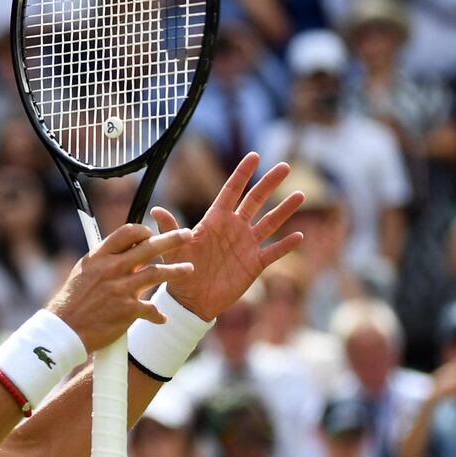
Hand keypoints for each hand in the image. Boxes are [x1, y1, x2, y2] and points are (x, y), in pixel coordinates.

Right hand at [48, 224, 193, 351]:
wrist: (65, 329)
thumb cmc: (72, 301)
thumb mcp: (84, 272)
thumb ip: (104, 261)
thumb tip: (122, 252)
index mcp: (100, 256)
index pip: (127, 233)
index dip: (143, 231)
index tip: (151, 234)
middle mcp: (112, 268)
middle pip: (149, 248)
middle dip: (171, 240)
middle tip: (188, 235)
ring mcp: (121, 289)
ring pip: (157, 273)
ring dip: (176, 271)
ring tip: (189, 269)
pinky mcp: (127, 310)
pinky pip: (151, 309)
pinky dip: (158, 314)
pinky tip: (162, 318)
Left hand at [152, 153, 303, 320]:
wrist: (191, 301)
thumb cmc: (180, 272)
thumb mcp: (174, 250)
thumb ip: (170, 229)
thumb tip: (155, 209)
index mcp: (214, 220)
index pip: (231, 191)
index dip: (242, 174)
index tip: (254, 156)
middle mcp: (233, 228)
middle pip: (255, 201)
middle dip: (269, 183)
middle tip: (285, 166)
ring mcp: (246, 245)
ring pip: (270, 223)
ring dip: (284, 209)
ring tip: (300, 195)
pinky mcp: (254, 264)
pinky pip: (274, 252)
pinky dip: (286, 245)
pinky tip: (299, 235)